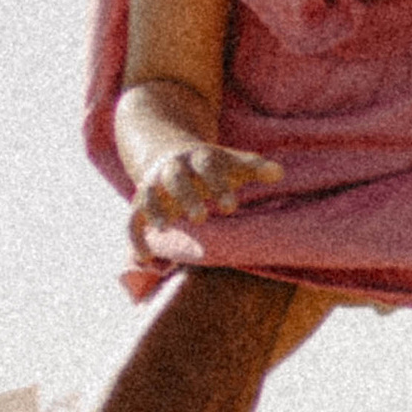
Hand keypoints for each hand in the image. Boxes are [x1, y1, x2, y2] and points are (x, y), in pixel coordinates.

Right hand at [129, 140, 284, 265]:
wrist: (167, 152)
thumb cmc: (209, 165)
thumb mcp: (231, 162)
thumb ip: (254, 167)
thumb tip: (280, 172)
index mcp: (197, 158)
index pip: (207, 166)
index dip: (217, 184)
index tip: (232, 206)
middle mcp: (171, 169)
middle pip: (175, 179)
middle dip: (186, 196)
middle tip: (201, 217)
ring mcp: (153, 185)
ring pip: (148, 195)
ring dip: (154, 210)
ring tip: (164, 229)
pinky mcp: (140, 204)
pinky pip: (132, 219)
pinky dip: (134, 237)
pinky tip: (145, 258)